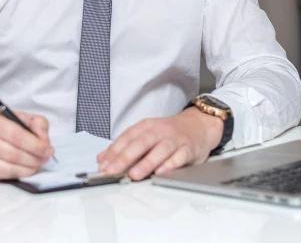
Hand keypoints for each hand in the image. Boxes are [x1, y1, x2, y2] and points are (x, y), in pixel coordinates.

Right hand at [0, 109, 54, 180]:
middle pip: (14, 154)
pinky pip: (2, 176)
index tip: (48, 149)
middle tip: (45, 158)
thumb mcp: (10, 115)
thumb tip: (45, 140)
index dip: (36, 145)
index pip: (17, 135)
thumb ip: (33, 122)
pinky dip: (17, 174)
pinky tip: (24, 169)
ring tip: (37, 164)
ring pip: (9, 168)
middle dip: (35, 158)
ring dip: (28, 169)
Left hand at [96, 108, 222, 180]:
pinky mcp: (188, 149)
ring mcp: (175, 139)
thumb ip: (124, 146)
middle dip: (125, 157)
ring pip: (160, 150)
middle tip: (113, 170)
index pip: (127, 137)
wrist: (198, 125)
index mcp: (146, 126)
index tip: (103, 165)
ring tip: (134, 175)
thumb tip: (102, 159)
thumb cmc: (169, 133)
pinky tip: (160, 173)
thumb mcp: (145, 134)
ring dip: (146, 163)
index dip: (113, 151)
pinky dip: (169, 165)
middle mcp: (160, 130)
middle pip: (141, 142)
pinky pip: (179, 157)